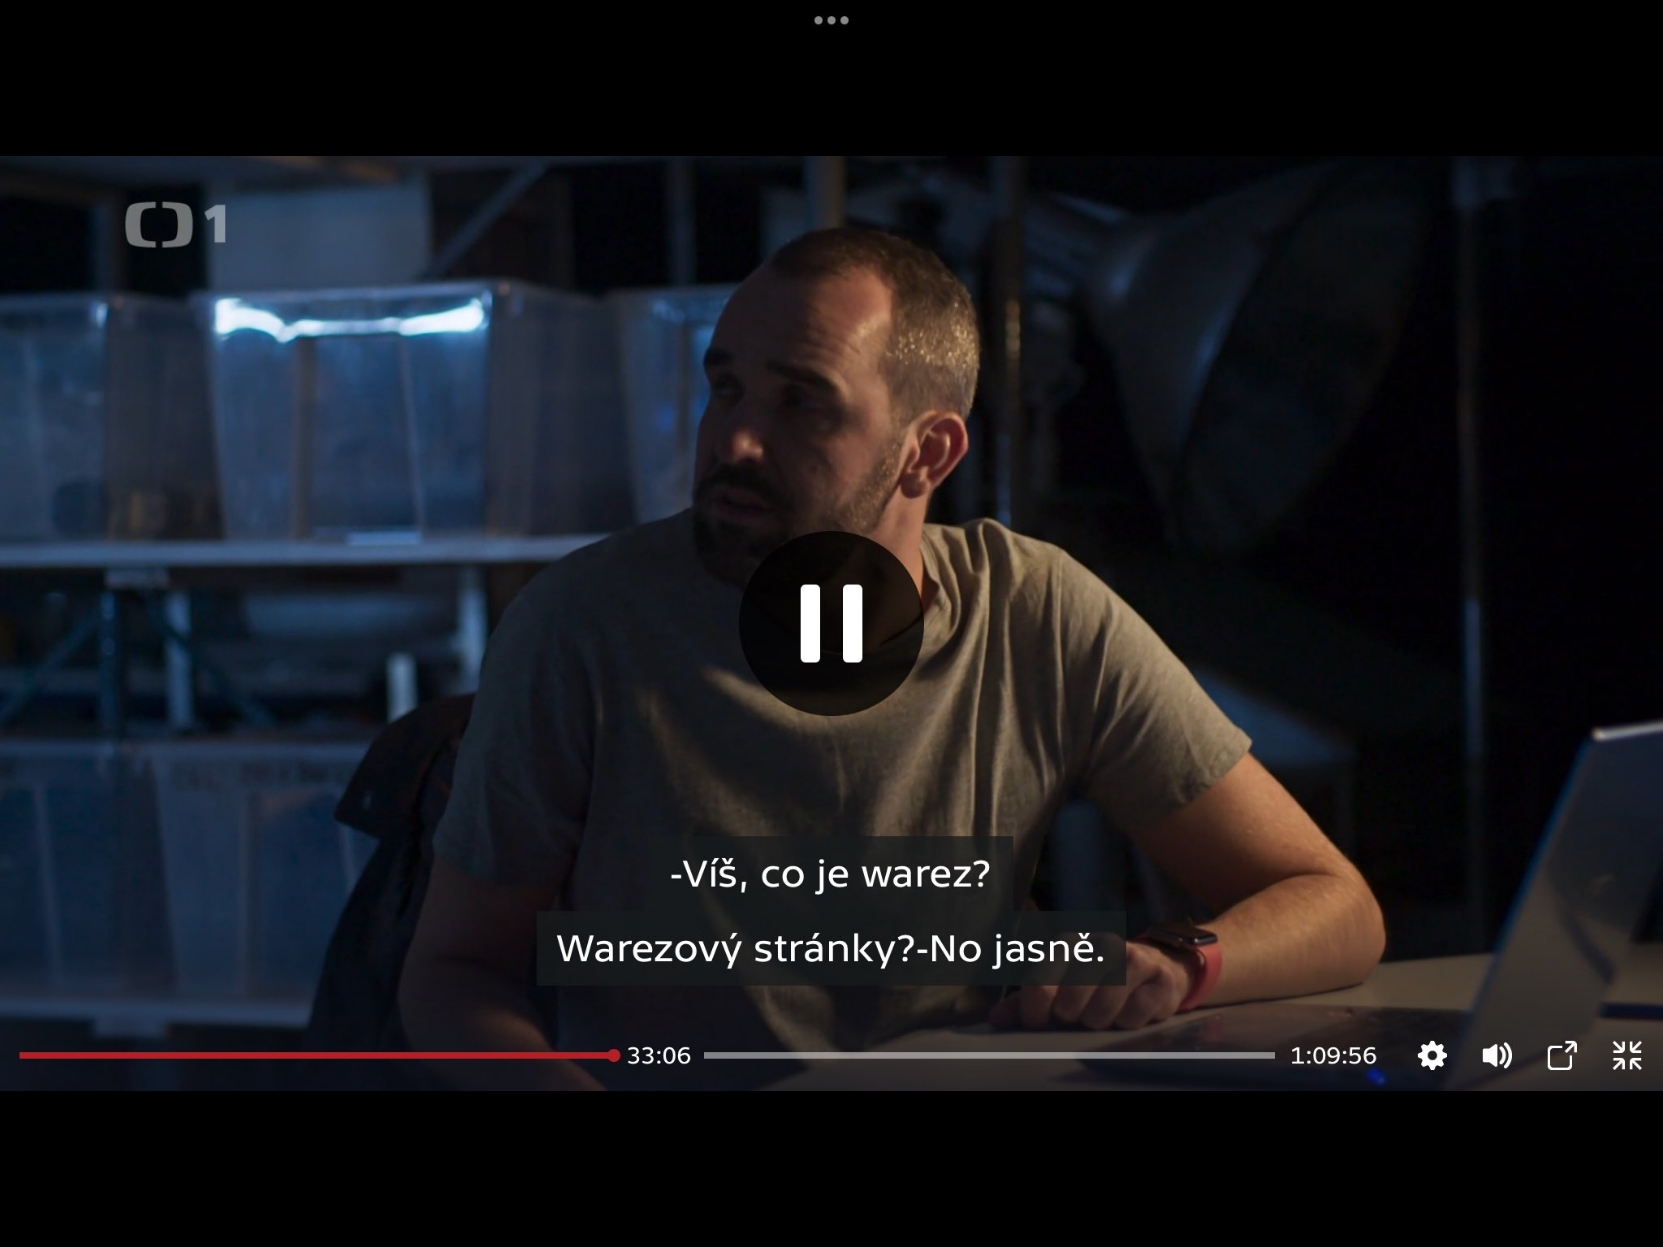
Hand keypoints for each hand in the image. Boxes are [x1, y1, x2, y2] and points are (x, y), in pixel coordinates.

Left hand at [988, 941, 1196, 1030]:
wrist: (1156, 968)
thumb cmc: (1098, 981)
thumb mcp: (1061, 986)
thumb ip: (1027, 1002)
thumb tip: (997, 1019)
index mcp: (1070, 944)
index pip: (1041, 980)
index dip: (1035, 1008)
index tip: (1037, 1022)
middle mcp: (1101, 945)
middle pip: (1072, 999)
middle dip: (1071, 1017)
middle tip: (1077, 1016)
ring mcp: (1134, 959)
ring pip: (1102, 1010)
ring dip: (1099, 1021)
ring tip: (1101, 1014)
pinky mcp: (1160, 979)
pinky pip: (1134, 1016)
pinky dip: (1127, 1023)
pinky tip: (1128, 1013)